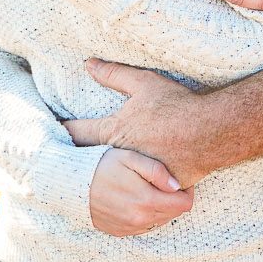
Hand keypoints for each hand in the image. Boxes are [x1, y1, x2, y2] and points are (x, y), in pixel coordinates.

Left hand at [64, 59, 214, 187]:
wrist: (211, 132)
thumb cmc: (177, 106)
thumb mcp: (144, 83)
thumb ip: (114, 74)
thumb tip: (88, 64)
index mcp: (114, 131)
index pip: (78, 133)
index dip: (62, 132)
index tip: (51, 132)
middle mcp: (121, 157)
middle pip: (90, 162)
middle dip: (76, 161)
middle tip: (58, 162)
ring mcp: (138, 177)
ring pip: (113, 181)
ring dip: (102, 181)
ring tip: (89, 182)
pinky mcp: (156, 190)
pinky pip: (138, 193)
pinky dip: (131, 194)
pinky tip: (124, 197)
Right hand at [87, 147, 192, 234]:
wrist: (71, 184)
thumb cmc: (102, 165)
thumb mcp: (129, 158)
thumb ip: (156, 170)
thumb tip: (176, 185)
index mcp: (146, 201)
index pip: (184, 204)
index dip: (186, 191)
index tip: (178, 179)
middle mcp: (140, 220)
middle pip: (174, 213)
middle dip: (174, 198)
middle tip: (163, 181)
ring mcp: (130, 228)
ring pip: (160, 221)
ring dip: (160, 207)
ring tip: (148, 189)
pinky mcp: (120, 232)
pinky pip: (144, 227)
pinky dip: (146, 214)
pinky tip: (135, 199)